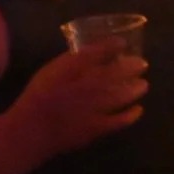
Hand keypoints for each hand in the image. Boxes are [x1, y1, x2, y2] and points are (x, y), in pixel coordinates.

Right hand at [7, 44, 147, 160]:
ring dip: (136, 88)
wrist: (30, 130)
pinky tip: (138, 109)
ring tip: (143, 85)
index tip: (121, 42)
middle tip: (142, 64)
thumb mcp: (48, 73)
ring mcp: (95, 107)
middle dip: (132, 66)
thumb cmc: (36, 98)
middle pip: (116, 73)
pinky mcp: (98, 126)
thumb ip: (69, 63)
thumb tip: (91, 54)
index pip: (96, 53)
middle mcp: (86, 86)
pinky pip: (121, 120)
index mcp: (70, 71)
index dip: (112, 45)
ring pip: (123, 94)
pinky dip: (132, 114)